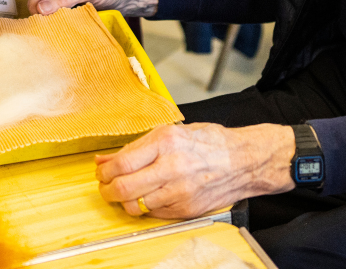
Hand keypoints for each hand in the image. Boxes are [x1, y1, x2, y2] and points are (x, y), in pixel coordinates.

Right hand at [28, 0, 158, 16]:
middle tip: (51, 25)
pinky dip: (55, 16)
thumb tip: (41, 9)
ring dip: (49, 15)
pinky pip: (52, 9)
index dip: (36, 6)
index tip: (42, 21)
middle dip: (42, 12)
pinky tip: (62, 22)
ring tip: (58, 24)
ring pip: (43, 5)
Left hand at [95, 123, 296, 218]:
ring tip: (127, 192)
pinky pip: (154, 213)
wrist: (244, 161)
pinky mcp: (186, 208)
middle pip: (124, 188)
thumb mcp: (171, 133)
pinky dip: (145, 207)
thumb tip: (104, 159)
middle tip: (106, 187)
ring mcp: (180, 191)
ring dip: (125, 201)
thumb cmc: (210, 142)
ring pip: (136, 205)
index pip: (122, 163)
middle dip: (107, 190)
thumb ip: (136, 147)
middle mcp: (172, 167)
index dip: (105, 172)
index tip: (101, 172)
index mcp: (166, 142)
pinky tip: (150, 196)